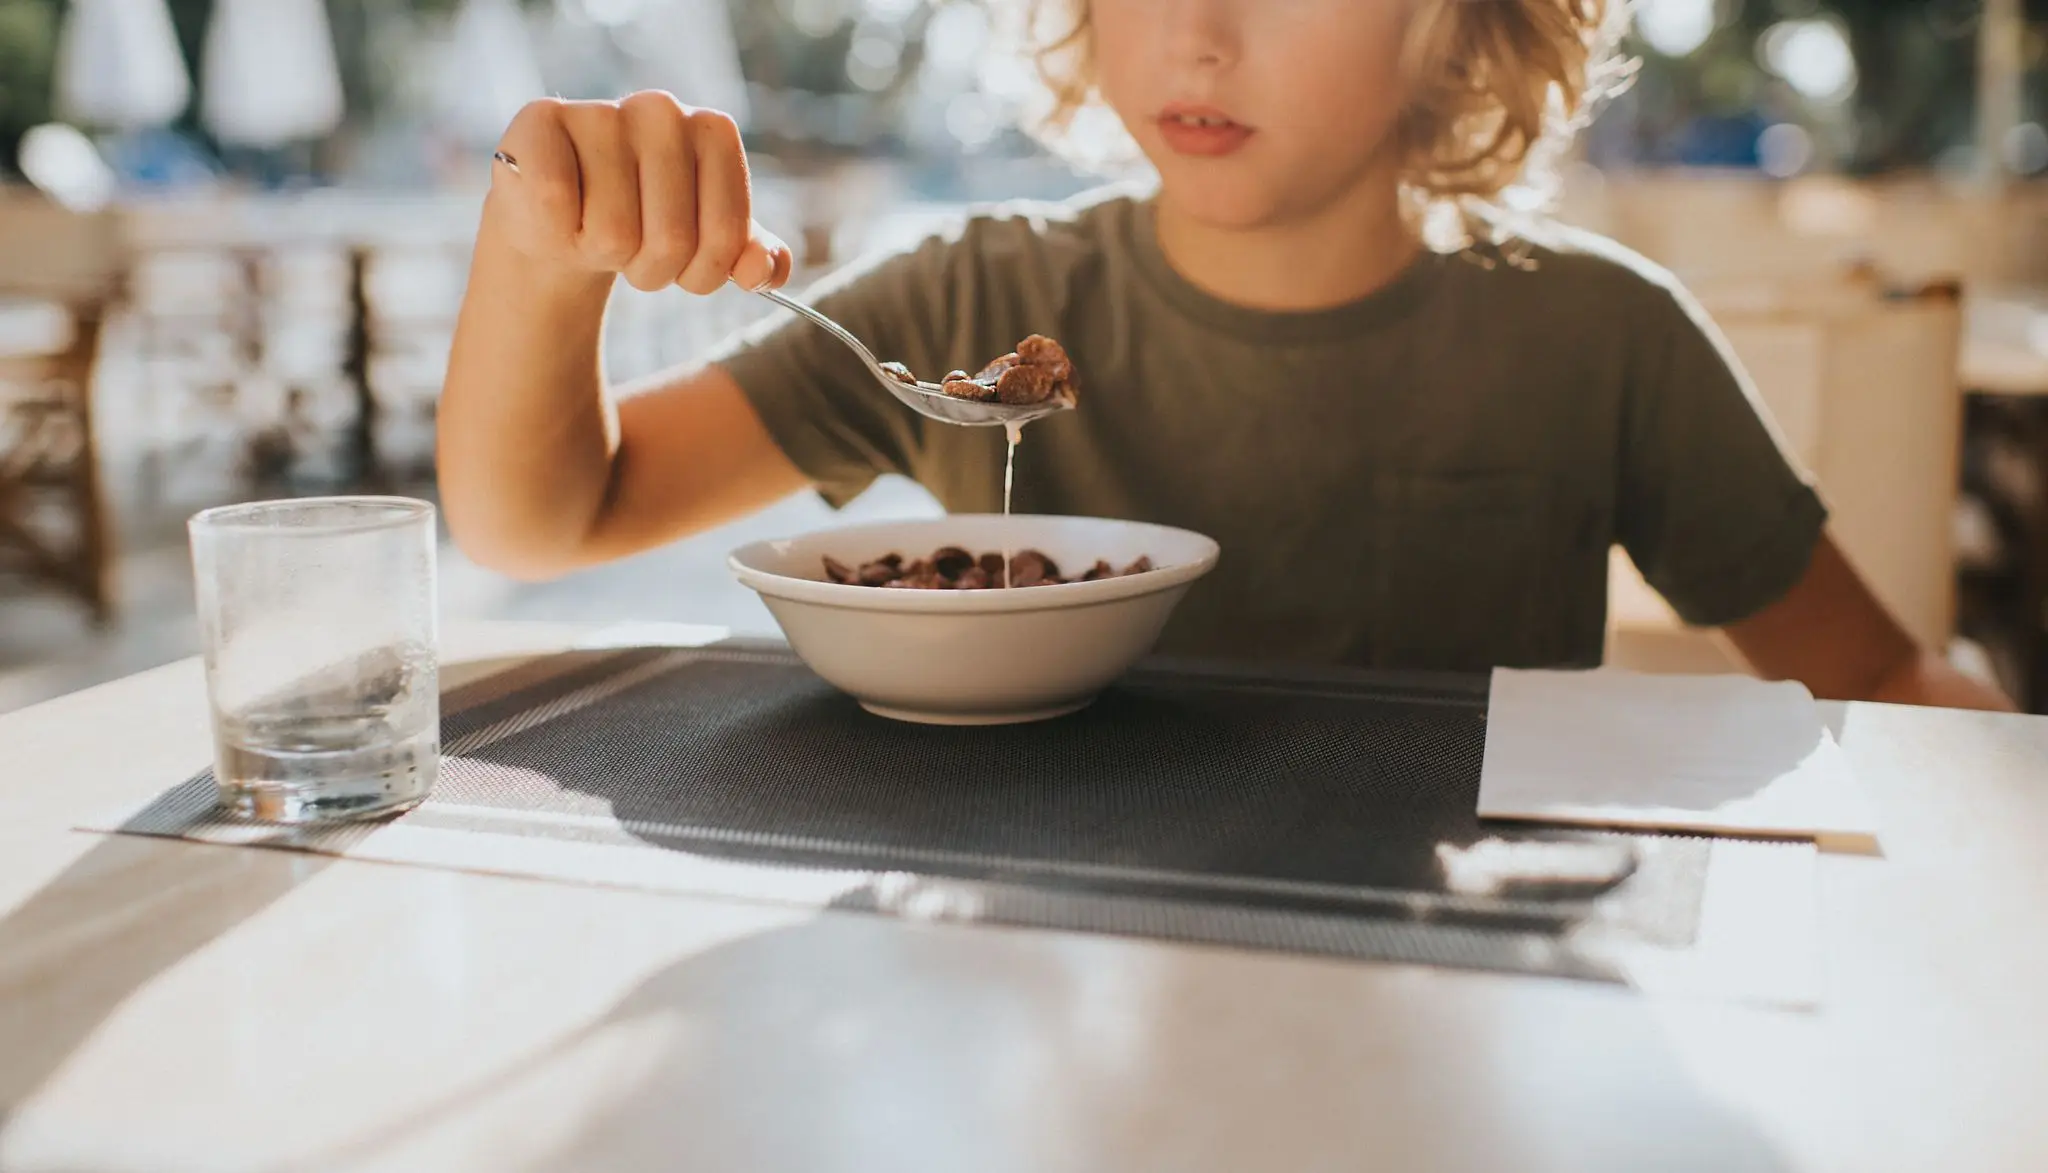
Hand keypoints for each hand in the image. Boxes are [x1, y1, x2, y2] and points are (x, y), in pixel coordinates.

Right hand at [483, 92, 792, 293]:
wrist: (565, 219)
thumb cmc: (643, 226)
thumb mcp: (708, 247)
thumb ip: (751, 259)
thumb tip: (762, 271)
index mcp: (714, 131)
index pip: (727, 237)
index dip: (703, 274)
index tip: (684, 266)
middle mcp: (661, 109)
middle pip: (671, 240)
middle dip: (650, 270)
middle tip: (629, 251)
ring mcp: (599, 111)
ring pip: (612, 234)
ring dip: (599, 255)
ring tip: (590, 230)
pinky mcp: (539, 123)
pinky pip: (556, 206)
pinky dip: (554, 233)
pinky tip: (556, 215)